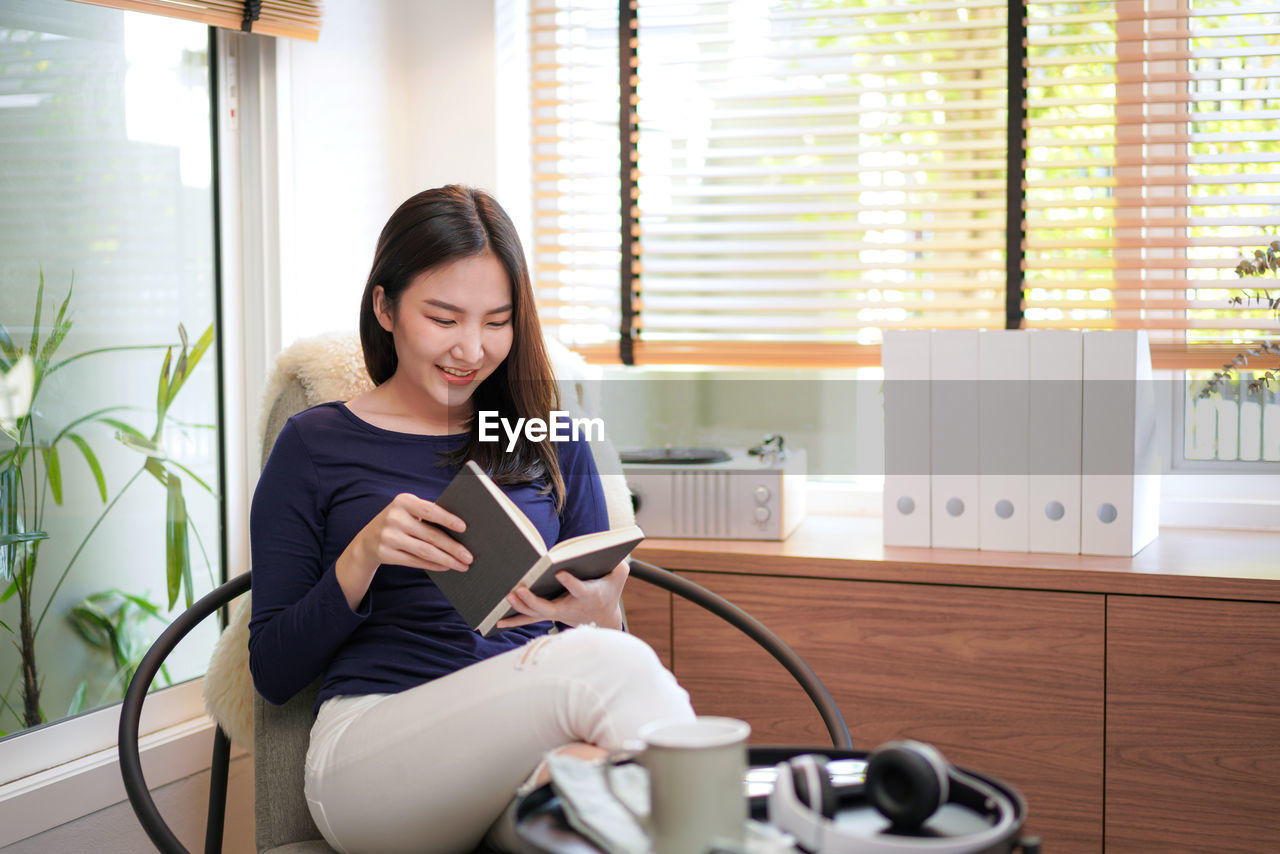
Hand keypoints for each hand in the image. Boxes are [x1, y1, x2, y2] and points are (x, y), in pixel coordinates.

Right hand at [335, 493, 470, 608]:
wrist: (367, 539)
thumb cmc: (400, 522)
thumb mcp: (409, 511)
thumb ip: (429, 514)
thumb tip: (462, 529)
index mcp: (403, 501)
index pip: (429, 510)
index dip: (447, 519)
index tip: (464, 527)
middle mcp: (394, 517)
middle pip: (430, 535)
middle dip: (453, 547)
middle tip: (469, 556)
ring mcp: (388, 536)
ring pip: (424, 551)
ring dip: (446, 560)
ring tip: (462, 565)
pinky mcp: (385, 553)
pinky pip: (414, 561)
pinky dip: (433, 565)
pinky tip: (446, 567)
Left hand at [496, 560, 627, 630]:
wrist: (603, 616)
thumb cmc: (608, 590)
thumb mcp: (618, 576)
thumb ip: (618, 564)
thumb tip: (607, 550)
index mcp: (588, 595)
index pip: (579, 590)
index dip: (570, 582)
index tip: (560, 572)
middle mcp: (570, 607)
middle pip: (549, 609)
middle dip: (533, 601)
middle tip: (519, 590)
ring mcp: (557, 613)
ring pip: (536, 614)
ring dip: (521, 607)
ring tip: (508, 595)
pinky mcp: (548, 615)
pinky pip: (529, 619)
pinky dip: (514, 621)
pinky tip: (497, 621)